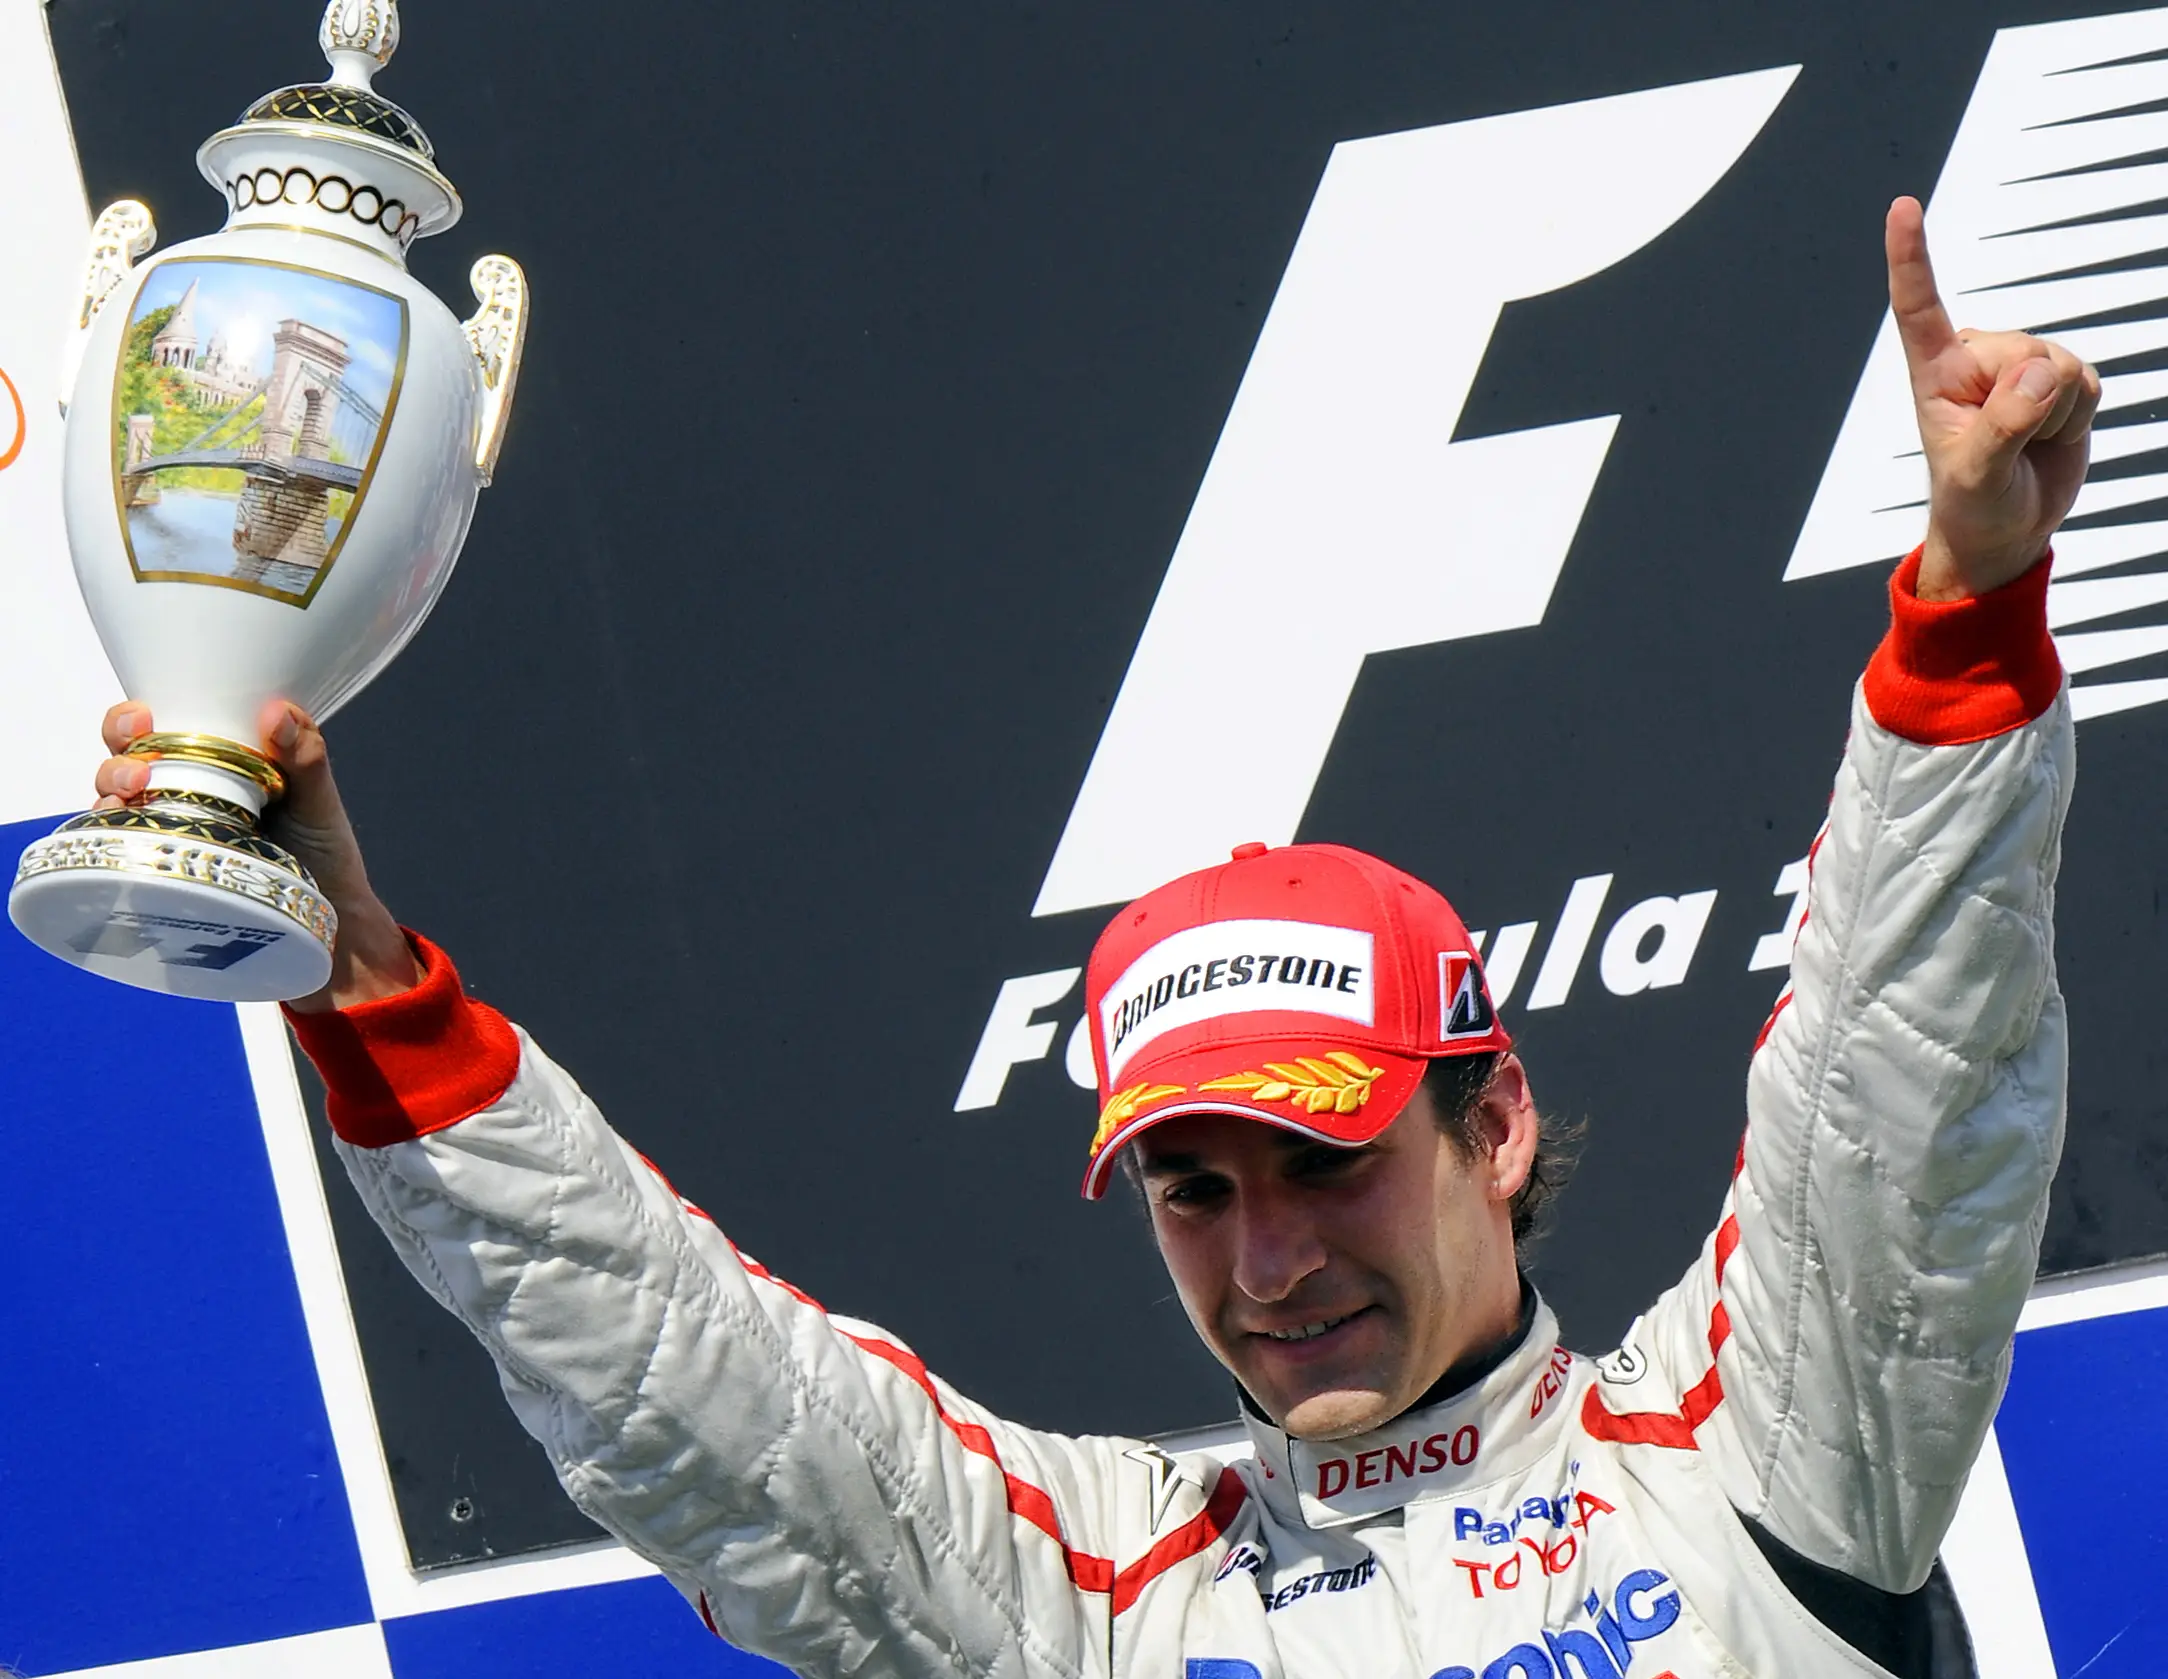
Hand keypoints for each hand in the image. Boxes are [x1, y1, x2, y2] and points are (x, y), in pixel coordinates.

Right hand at [94, 700, 421, 1010]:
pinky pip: (123, 856)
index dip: (135, 718)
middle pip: (125, 761)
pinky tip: (128, 842)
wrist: (330, 928)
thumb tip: (280, 710)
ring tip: (133, 796)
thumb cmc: (326, 858)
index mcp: (217, 766)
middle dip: (117, 754)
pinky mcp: (165, 877)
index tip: (144, 715)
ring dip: (109, 794)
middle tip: (139, 767)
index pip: (160, 728)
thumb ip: (305, 757)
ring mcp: (170, 836)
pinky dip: (113, 844)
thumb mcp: (318, 803)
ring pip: (114, 805)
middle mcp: (183, 796)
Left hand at [1886, 195, 2100, 599]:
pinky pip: (2091, 383)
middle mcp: (1978, 359)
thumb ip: (2004, 424)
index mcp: (1936, 373)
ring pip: (2063, 364)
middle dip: (2032, 400)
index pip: (1920, 307)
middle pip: (2027, 348)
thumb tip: (2041, 375)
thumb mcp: (1976, 473)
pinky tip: (2052, 434)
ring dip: (2056, 413)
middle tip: (2010, 441)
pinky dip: (2079, 416)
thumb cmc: (1973, 504)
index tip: (1903, 207)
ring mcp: (2022, 366)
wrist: (2007, 529)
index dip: (1912, 255)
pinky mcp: (2062, 379)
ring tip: (2027, 441)